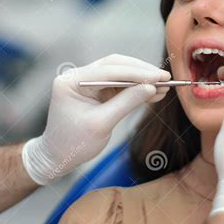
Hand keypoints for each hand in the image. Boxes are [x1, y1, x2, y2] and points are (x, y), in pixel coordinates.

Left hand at [22, 54, 169, 184]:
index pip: (109, 70)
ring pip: (120, 74)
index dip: (138, 73)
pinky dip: (137, 90)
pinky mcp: (97, 92)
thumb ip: (126, 103)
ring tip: (164, 87)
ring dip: (142, 80)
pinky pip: (120, 86)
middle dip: (142, 72)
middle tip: (166, 78)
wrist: (58, 157)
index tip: (160, 77)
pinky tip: (154, 94)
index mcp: (72, 81)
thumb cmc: (74, 143)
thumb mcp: (102, 124)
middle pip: (116, 66)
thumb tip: (151, 88)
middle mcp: (79, 77)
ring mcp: (88, 83)